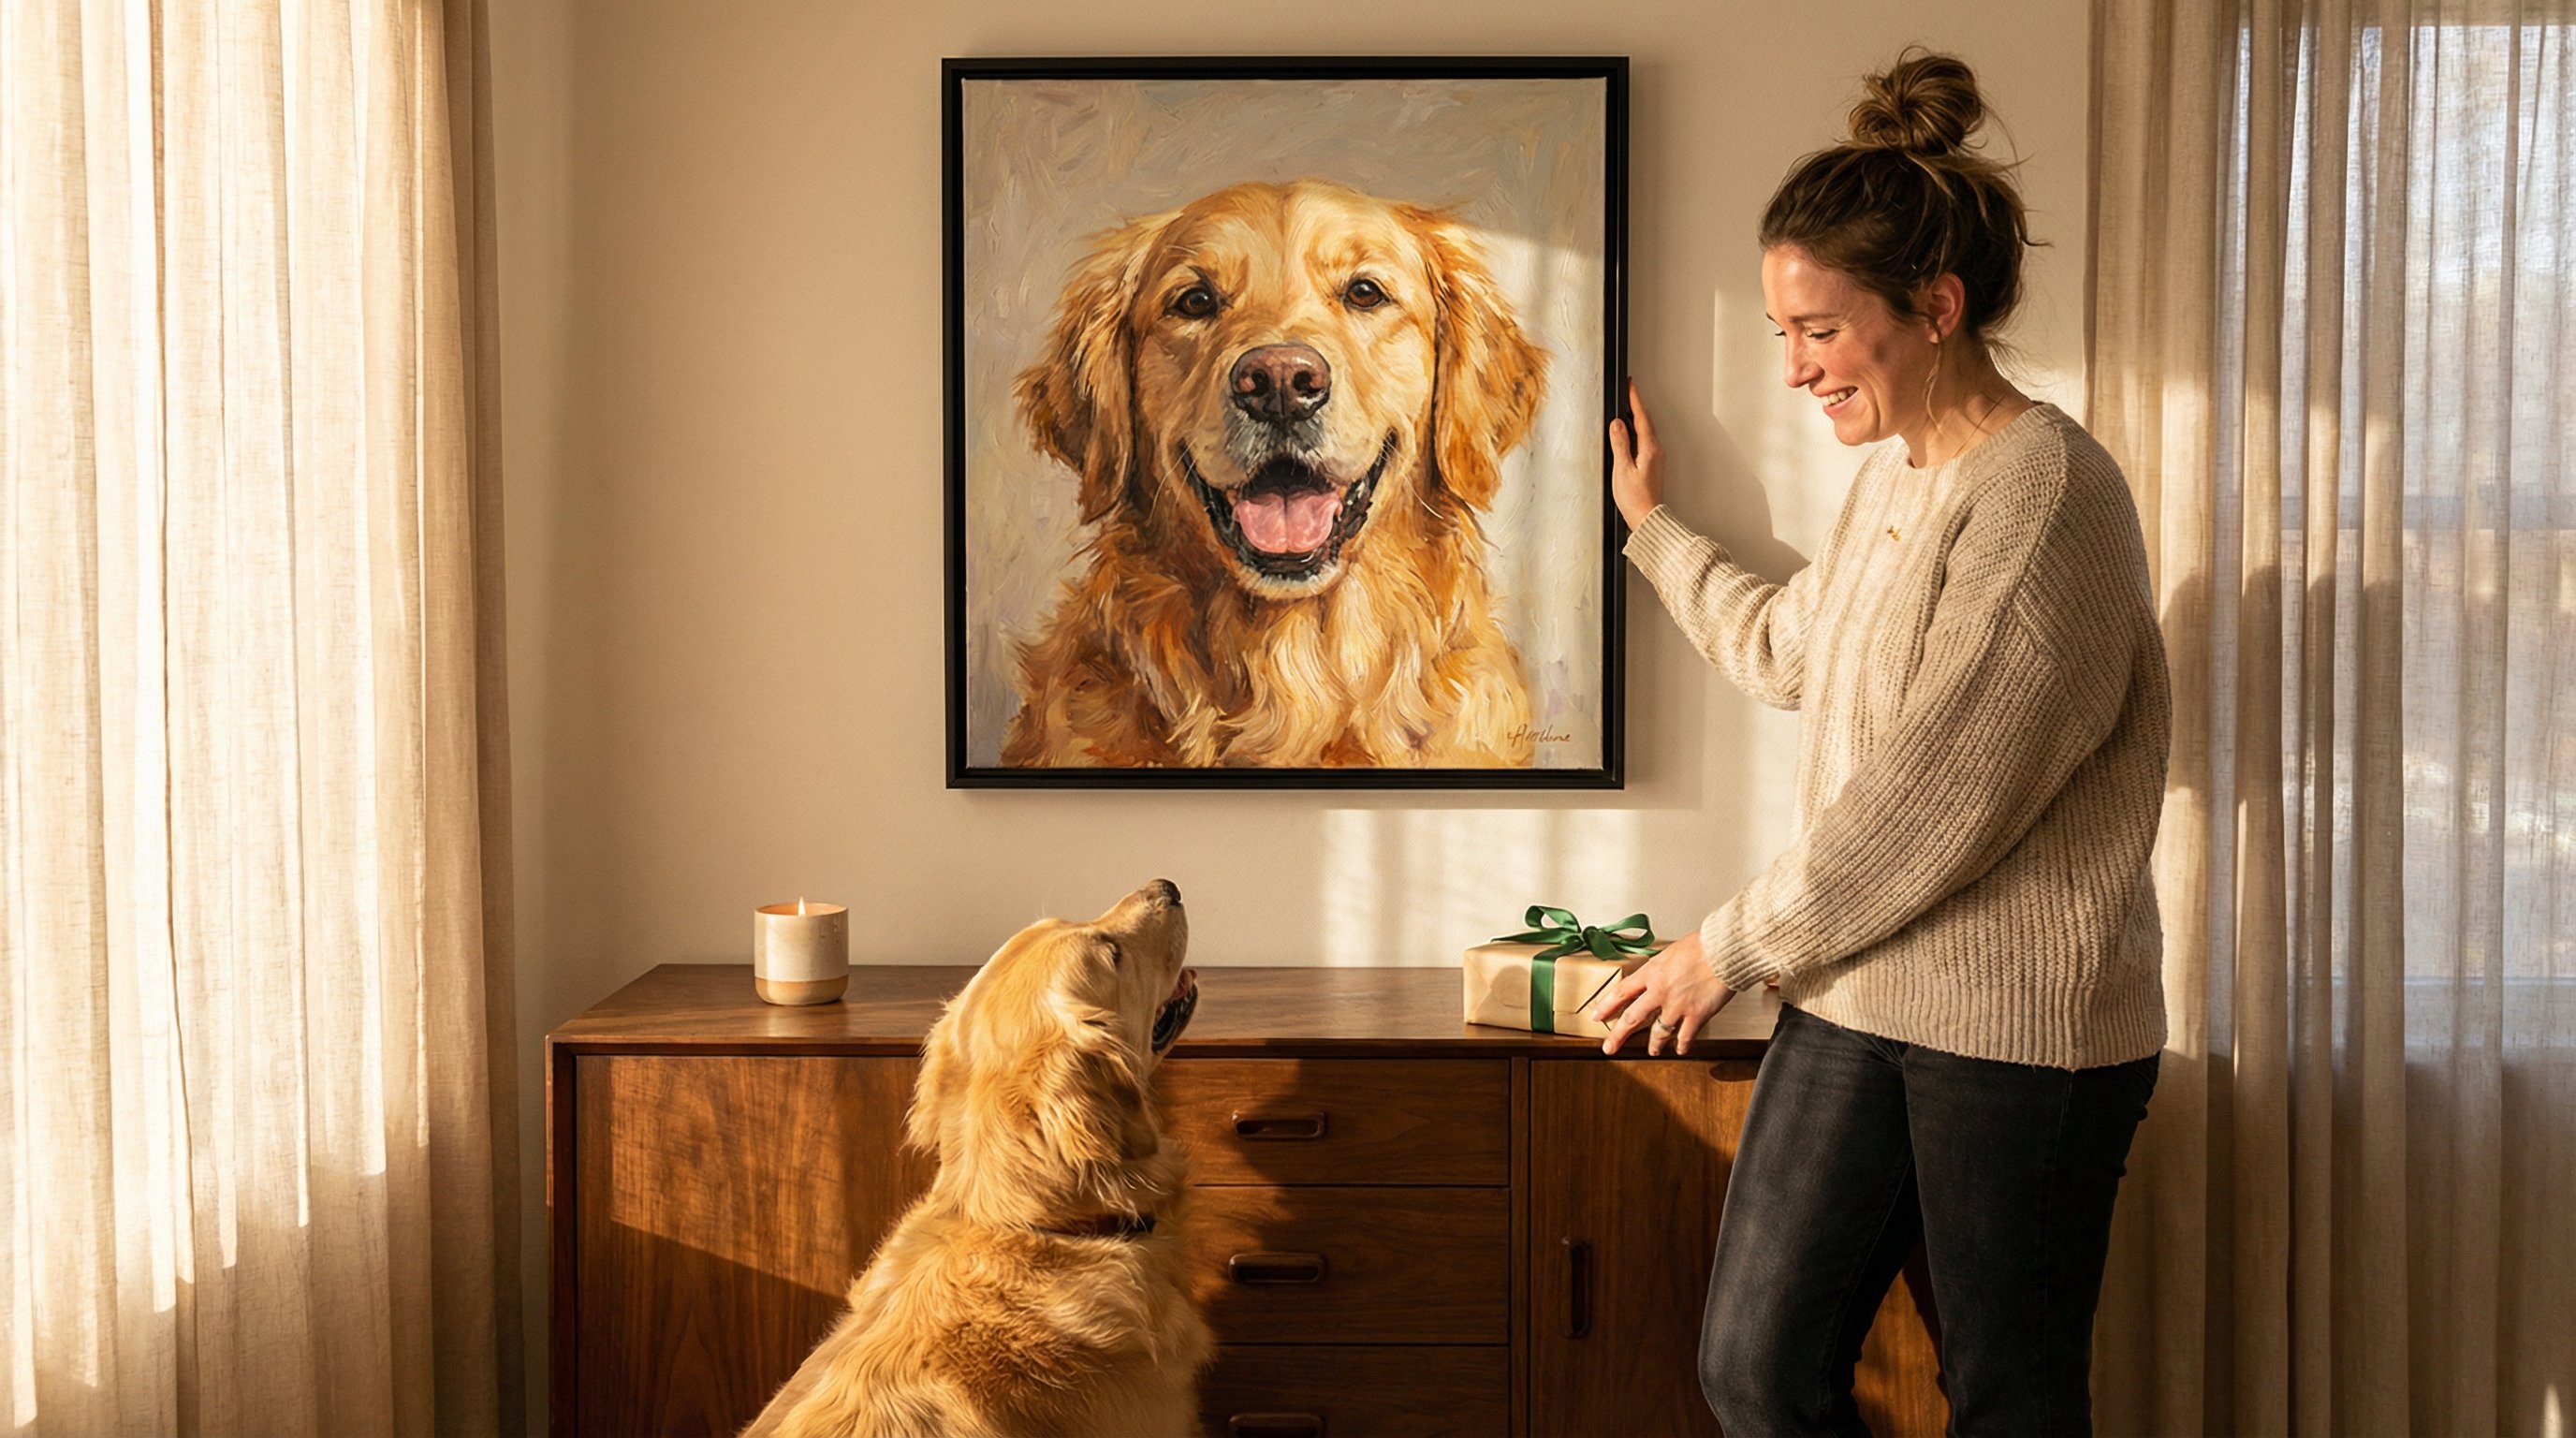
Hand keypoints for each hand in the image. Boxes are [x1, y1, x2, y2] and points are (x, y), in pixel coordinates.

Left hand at [1590, 929, 1736, 1055]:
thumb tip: (1655, 976)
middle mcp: (1660, 991)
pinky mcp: (1696, 1015)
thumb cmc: (1701, 945)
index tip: (1596, 1016)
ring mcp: (1677, 1006)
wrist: (1723, 950)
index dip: (1606, 1006)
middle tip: (1609, 1048)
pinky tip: (1680, 1049)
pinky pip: (1685, 1037)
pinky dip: (1681, 1046)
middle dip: (1618, 1036)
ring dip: (1654, 1045)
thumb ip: (1659, 969)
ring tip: (1652, 1051)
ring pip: (1658, 1033)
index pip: (1621, 992)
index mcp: (1651, 973)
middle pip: (1632, 1018)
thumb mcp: (1670, 952)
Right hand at [1607, 377, 1664, 529]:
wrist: (1647, 518)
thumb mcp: (1622, 469)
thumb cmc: (1635, 499)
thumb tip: (1617, 424)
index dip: (1634, 399)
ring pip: (1645, 431)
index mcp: (1649, 449)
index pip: (1641, 417)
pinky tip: (1628, 434)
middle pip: (1645, 422)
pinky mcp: (1652, 465)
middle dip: (1636, 405)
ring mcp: (1655, 458)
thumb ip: (1620, 444)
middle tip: (1627, 392)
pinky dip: (1636, 432)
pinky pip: (1644, 441)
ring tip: (1625, 408)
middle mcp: (1656, 451)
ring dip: (1635, 418)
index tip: (1630, 385)